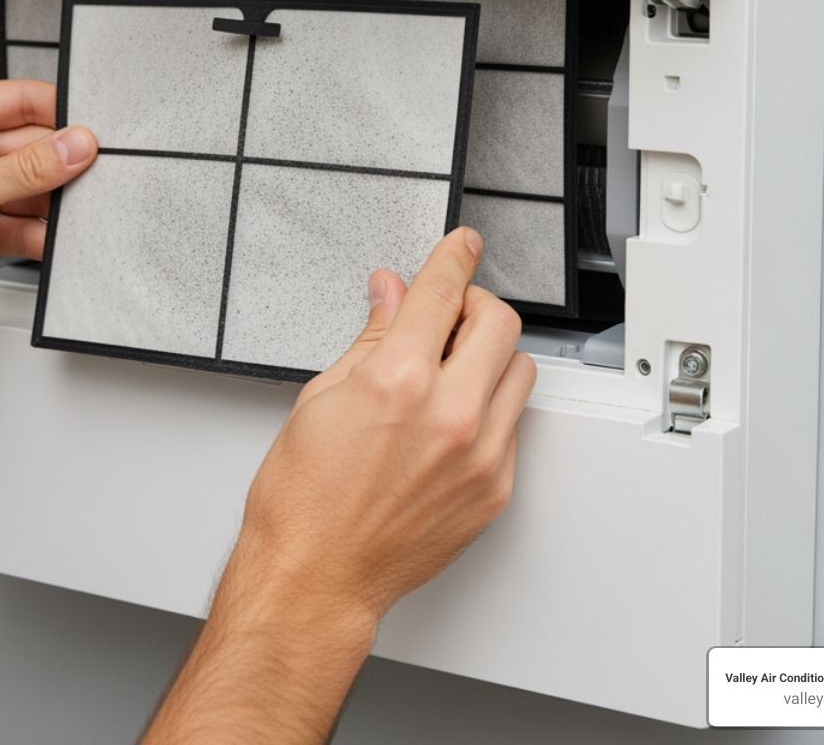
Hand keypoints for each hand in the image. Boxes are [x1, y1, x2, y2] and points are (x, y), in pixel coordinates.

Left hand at [0, 79, 96, 337]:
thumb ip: (24, 169)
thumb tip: (72, 146)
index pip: (20, 100)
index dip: (60, 115)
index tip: (92, 134)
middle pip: (34, 147)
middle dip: (61, 165)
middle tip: (93, 179)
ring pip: (33, 189)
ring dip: (54, 204)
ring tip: (76, 214)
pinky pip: (25, 224)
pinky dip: (42, 234)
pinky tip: (54, 240)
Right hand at [139, 229, 532, 744]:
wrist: (316, 577)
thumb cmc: (302, 501)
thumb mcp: (321, 398)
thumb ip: (371, 339)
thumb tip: (391, 295)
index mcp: (398, 381)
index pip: (443, 292)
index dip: (455, 257)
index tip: (463, 245)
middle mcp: (448, 415)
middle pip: (499, 323)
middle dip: (474, 306)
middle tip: (449, 315)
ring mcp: (478, 455)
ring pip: (521, 372)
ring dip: (491, 357)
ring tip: (452, 372)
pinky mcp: (493, 490)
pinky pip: (512, 426)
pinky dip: (489, 409)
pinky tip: (450, 421)